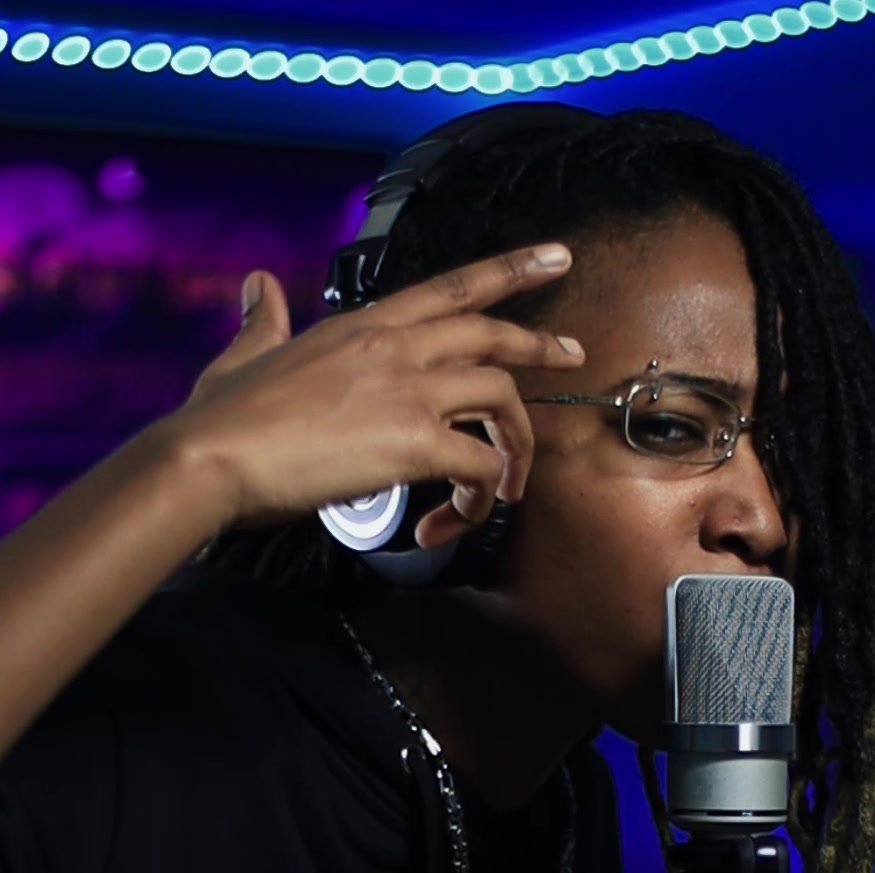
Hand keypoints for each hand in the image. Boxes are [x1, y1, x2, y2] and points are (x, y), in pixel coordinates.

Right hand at [172, 246, 583, 545]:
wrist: (211, 457)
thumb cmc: (223, 418)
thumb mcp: (244, 354)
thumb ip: (262, 321)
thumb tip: (257, 287)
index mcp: (364, 325)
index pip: (451, 287)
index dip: (510, 271)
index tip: (554, 258)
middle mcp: (395, 346)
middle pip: (493, 333)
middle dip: (541, 344)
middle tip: (573, 355)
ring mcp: (408, 391)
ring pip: (501, 398)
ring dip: (515, 446)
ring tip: (509, 486)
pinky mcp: (413, 442)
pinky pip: (480, 465)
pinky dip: (478, 497)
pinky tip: (453, 520)